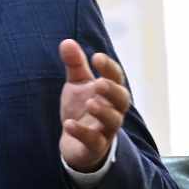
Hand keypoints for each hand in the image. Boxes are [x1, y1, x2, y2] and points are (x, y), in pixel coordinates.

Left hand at [59, 40, 128, 172]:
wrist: (75, 142)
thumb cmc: (82, 108)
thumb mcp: (77, 84)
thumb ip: (75, 64)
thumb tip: (67, 41)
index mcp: (110, 92)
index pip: (116, 78)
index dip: (109, 67)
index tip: (96, 57)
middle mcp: (113, 110)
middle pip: (122, 100)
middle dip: (112, 90)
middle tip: (99, 83)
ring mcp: (106, 130)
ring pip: (113, 121)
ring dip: (103, 112)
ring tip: (90, 103)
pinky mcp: (95, 147)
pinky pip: (93, 141)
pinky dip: (82, 132)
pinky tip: (68, 124)